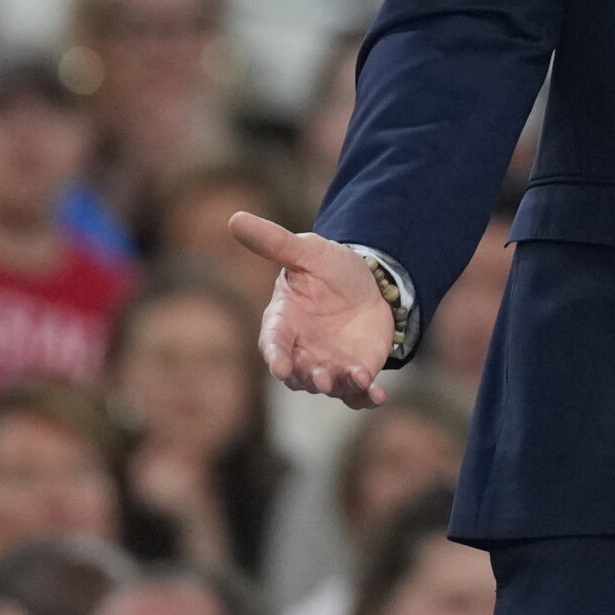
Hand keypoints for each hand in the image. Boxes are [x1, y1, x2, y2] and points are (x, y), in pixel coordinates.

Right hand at [228, 212, 394, 408]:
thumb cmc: (329, 268)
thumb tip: (235, 218)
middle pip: (297, 373)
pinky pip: (356, 393)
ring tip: (355, 379)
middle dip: (308, 377)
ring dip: (338, 387)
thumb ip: (274, 242)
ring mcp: (327, 365)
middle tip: (321, 376)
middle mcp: (301, 350)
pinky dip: (365, 396)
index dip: (275, 355)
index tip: (278, 366)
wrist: (370, 282)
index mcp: (284, 322)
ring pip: (326, 386)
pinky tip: (379, 395)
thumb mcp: (307, 251)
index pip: (273, 343)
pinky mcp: (354, 373)